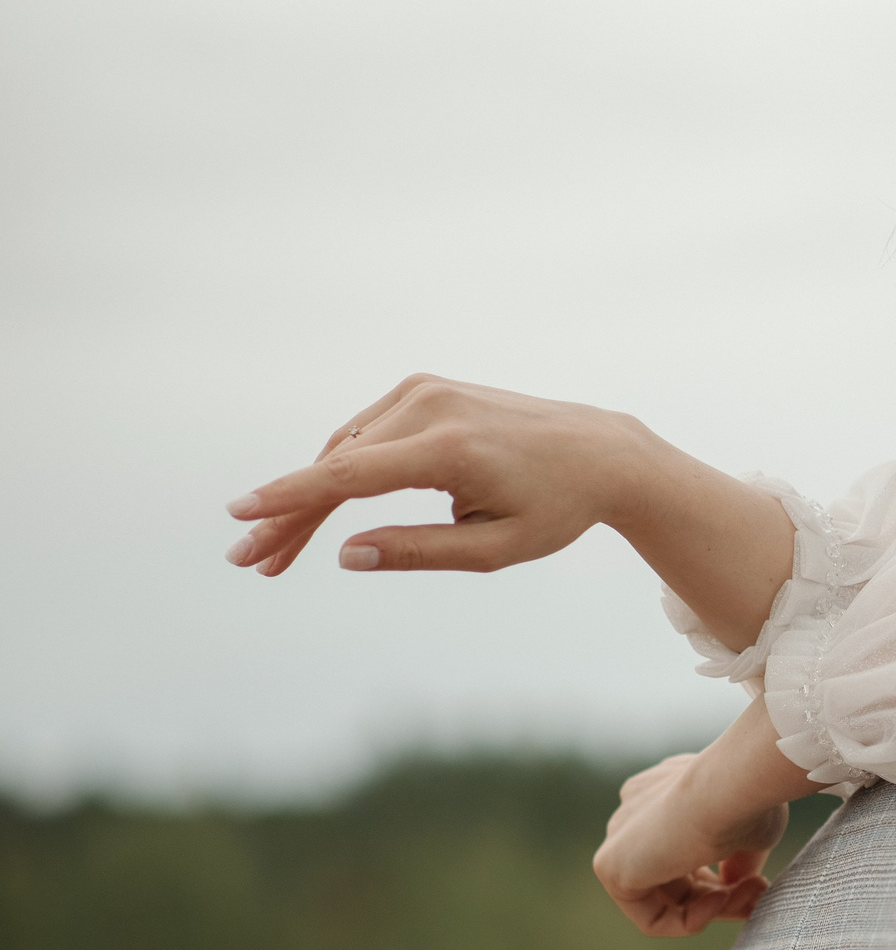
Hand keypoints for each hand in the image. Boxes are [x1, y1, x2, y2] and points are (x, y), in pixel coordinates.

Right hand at [223, 375, 664, 577]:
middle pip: (337, 465)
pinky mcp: (424, 389)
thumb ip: (420, 550)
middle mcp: (431, 408)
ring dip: (309, 496)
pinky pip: (366, 434)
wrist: (601, 452)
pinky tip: (321, 509)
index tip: (240, 514)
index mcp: (451, 449)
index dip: (290, 496)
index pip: (351, 474)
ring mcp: (425, 391)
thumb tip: (346, 554)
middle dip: (289, 515)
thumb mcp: (496, 547)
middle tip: (249, 561)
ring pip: (345, 449)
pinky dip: (339, 469)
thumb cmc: (555, 508)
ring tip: (278, 552)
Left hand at [593, 753, 791, 937]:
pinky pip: (647, 914)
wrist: (734, 783)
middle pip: (677, 875)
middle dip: (723, 894)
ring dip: (714, 907)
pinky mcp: (608, 865)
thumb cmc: (752, 797)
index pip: (689, 847)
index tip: (761, 882)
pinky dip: (686, 921)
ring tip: (751, 895)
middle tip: (760, 894)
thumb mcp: (753, 830)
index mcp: (667, 789)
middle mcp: (637, 808)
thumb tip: (733, 886)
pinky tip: (718, 902)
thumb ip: (738, 859)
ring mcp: (618, 835)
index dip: (728, 873)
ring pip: (666, 896)